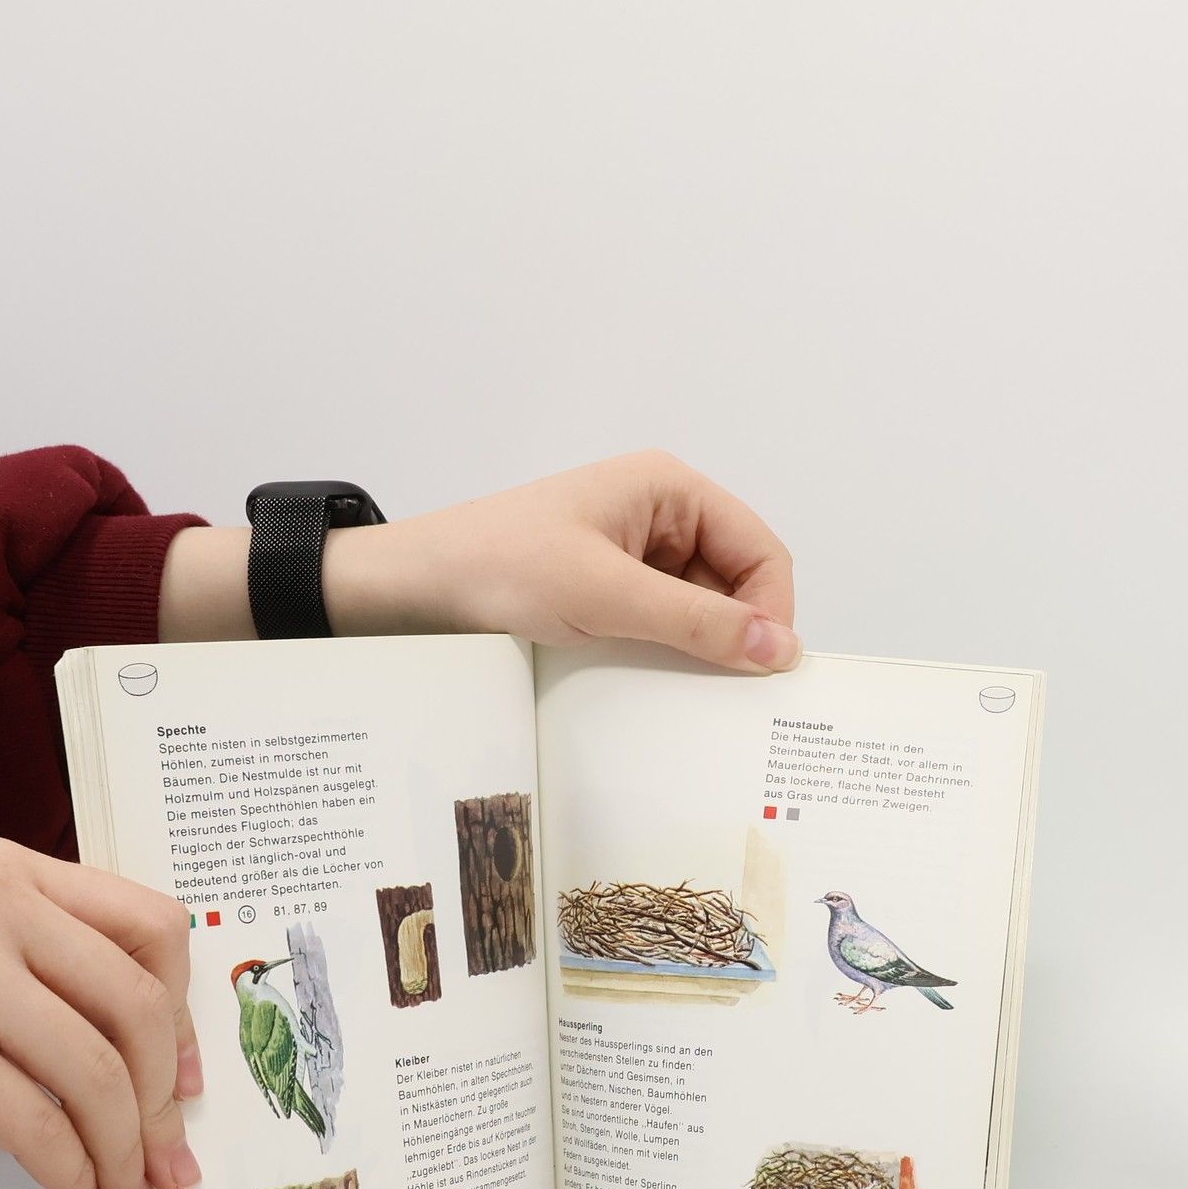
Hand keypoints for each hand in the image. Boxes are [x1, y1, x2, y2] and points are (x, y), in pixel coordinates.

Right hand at [0, 840, 202, 1188]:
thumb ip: (49, 961)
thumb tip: (160, 1061)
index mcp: (12, 871)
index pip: (153, 927)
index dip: (186, 1014)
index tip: (187, 1077)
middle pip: (138, 1009)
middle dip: (163, 1102)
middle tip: (168, 1157)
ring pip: (97, 1074)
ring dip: (125, 1152)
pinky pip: (37, 1126)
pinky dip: (73, 1174)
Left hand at [160, 451, 800, 672]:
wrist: (407, 592)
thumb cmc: (496, 570)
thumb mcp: (605, 597)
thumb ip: (698, 624)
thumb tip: (780, 651)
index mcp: (670, 490)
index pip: (762, 553)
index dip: (771, 613)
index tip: (759, 675)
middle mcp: (661, 518)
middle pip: (738, 586)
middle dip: (734, 639)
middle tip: (722, 698)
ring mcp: (635, 559)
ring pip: (702, 615)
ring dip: (697, 654)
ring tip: (675, 691)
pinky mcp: (609, 595)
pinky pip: (664, 631)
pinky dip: (665, 660)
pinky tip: (647, 685)